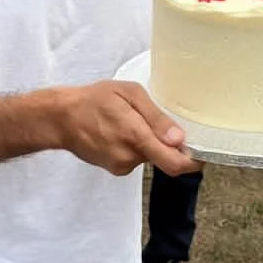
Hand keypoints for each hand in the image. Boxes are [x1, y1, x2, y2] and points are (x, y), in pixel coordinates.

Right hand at [56, 81, 197, 176]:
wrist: (60, 118)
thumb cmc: (94, 99)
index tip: (203, 152)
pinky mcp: (114, 169)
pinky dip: (135, 147)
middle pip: (164, 158)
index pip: (175, 163)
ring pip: (149, 157)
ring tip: (130, 122)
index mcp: (136, 137)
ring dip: (148, 143)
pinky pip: (135, 159)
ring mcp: (121, 166)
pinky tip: (120, 131)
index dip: (194, 161)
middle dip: (166, 144)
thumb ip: (156, 117)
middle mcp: (130, 157)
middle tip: (158, 122)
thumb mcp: (128, 94)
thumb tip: (179, 139)